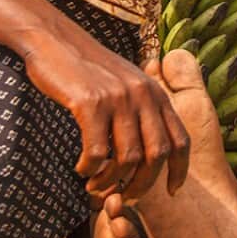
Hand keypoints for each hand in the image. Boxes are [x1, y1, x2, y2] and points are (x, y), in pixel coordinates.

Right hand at [21, 29, 189, 200]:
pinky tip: (81, 169)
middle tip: (124, 198)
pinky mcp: (91, 104)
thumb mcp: (128, 82)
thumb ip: (143, 108)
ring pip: (126, 158)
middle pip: (156, 155)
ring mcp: (118, 99)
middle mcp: (144, 96)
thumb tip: (149, 150)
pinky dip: (90, 168)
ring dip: (111, 181)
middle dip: (142, 185)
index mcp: (156, 93)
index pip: (181, 139)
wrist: (56, 40)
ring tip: (95, 187)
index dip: (179, 170)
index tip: (172, 191)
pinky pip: (97, 151)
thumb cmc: (90, 69)